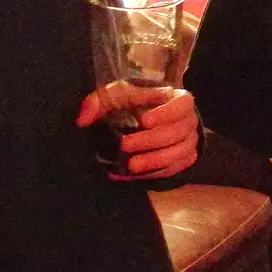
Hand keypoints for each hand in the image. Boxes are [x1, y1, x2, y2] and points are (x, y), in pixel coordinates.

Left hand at [77, 83, 200, 179]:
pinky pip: (174, 169)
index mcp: (176, 98)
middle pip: (179, 132)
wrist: (151, 120)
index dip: (167, 113)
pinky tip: (130, 175)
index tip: (144, 121)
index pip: (183, 104)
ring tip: (131, 165)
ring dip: (155, 160)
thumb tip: (82, 119)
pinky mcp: (184, 159)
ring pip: (179, 153)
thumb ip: (98, 101)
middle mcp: (189, 120)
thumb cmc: (135, 104)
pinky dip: (153, 173)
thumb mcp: (117, 95)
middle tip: (125, 145)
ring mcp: (188, 141)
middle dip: (151, 141)